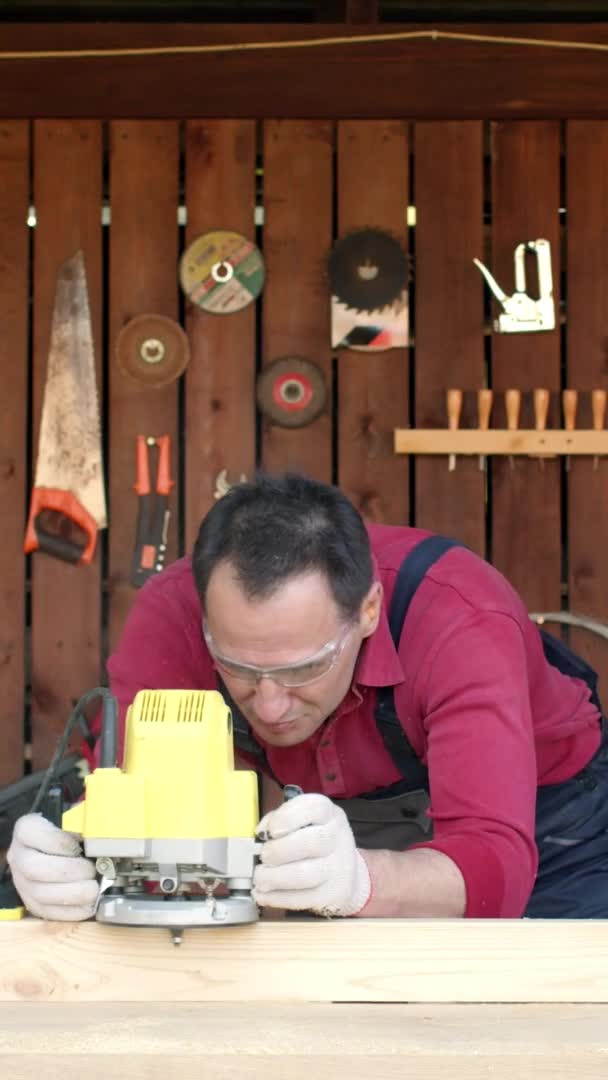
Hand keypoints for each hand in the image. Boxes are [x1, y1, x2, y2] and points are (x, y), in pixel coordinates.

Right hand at [7, 813, 98, 921]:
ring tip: (94, 890)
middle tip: (91, 871)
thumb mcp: (70, 819)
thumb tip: (101, 835)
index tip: (80, 845)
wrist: (54, 849)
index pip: (32, 833)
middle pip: (35, 868)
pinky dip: (71, 911)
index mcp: (26, 830)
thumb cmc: (67, 832)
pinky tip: (89, 905)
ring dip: (72, 894)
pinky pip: (47, 912)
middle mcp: (19, 856)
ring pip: (40, 894)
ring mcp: (22, 882)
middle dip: (69, 872)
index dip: (59, 841)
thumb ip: (81, 823)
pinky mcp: (31, 902)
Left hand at [253, 793, 370, 916]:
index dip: (288, 817)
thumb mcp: (301, 821)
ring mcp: (338, 867)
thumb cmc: (312, 841)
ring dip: (274, 878)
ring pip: (306, 874)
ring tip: (259, 878)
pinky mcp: (333, 894)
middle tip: (263, 857)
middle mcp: (337, 837)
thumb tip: (261, 832)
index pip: (315, 807)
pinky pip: (303, 899)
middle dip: (279, 851)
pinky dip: (277, 898)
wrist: (344, 873)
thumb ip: (279, 820)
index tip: (270, 831)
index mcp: (328, 814)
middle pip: (312, 842)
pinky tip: (263, 895)